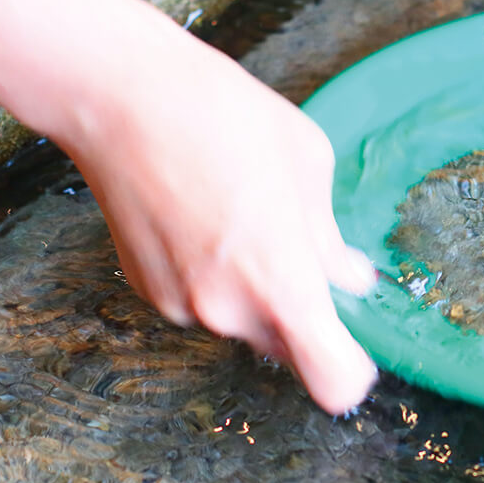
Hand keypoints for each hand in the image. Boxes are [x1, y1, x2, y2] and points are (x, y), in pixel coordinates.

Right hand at [64, 33, 378, 414]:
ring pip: (244, 322)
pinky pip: (204, 300)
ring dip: (258, 290)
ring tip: (248, 215)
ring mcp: (182, 306)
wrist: (124, 99)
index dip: (352, 370)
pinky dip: (217, 275)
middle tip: (305, 251)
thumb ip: (331, 238)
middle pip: (289, 349)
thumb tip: (350, 279)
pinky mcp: (149, 291)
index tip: (359, 346)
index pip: (333, 383)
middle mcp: (229, 311)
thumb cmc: (226, 119)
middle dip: (306, 315)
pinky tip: (209, 217)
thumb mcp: (310, 166)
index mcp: (282, 284)